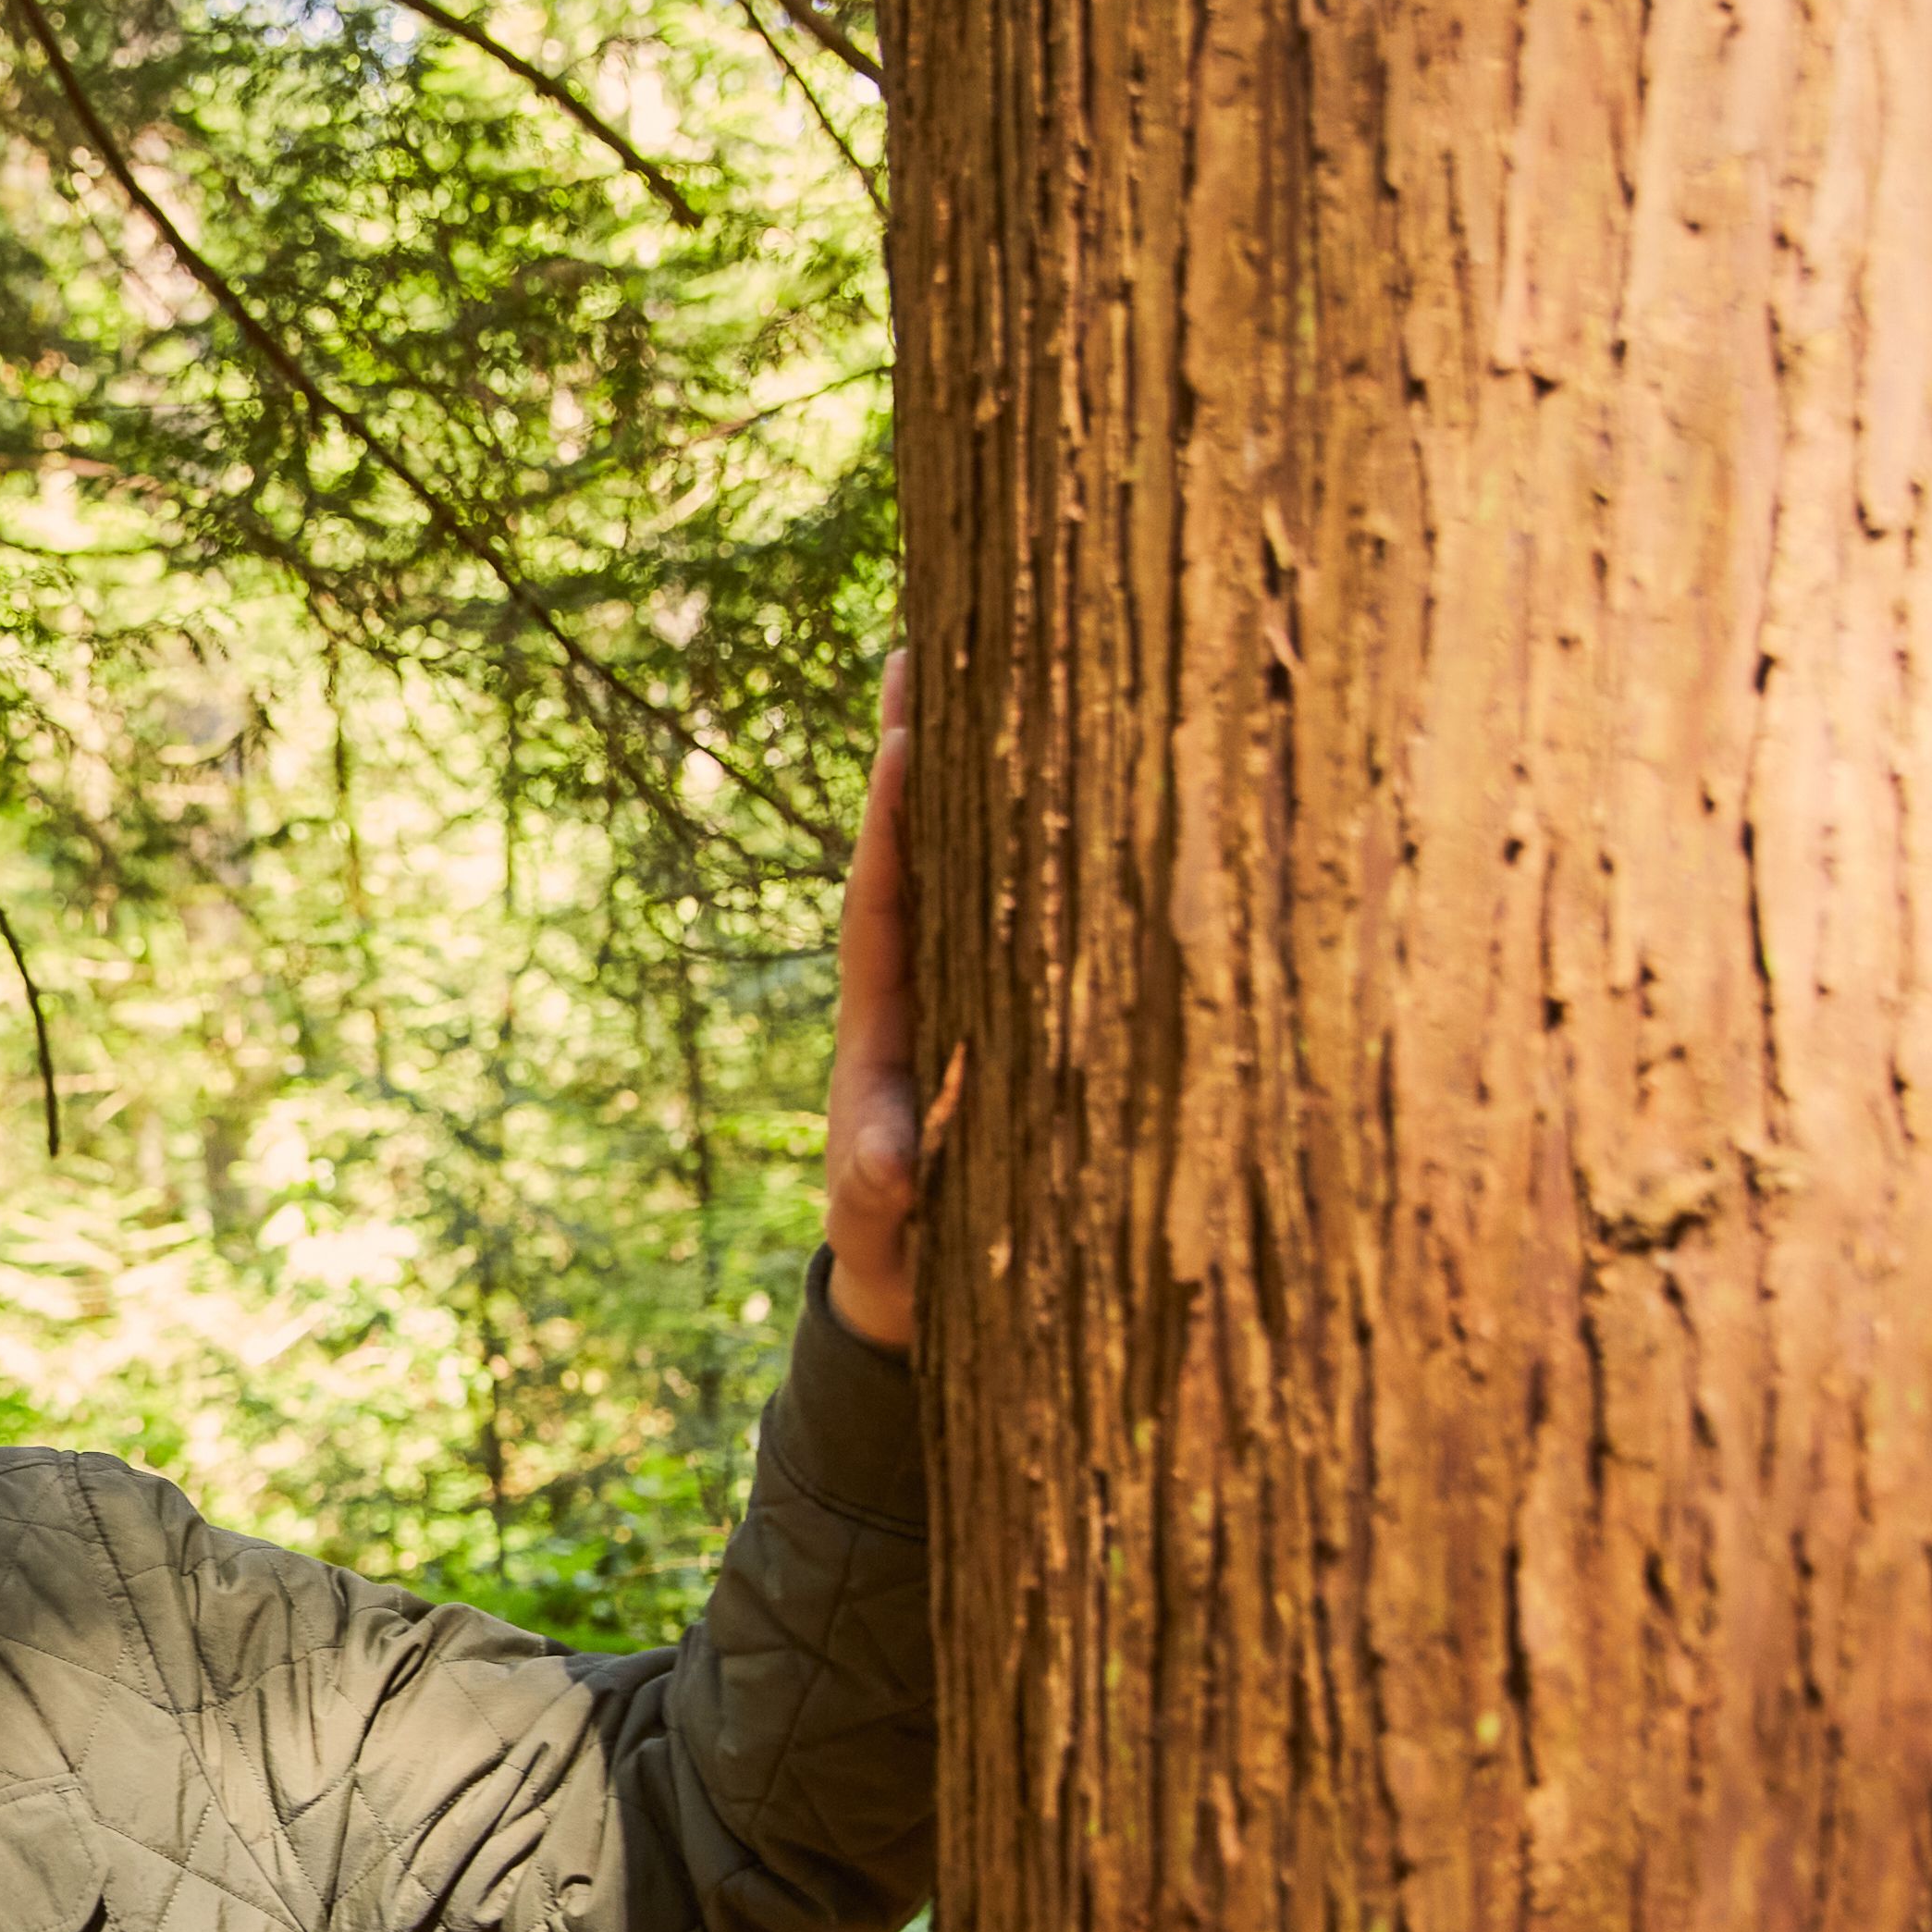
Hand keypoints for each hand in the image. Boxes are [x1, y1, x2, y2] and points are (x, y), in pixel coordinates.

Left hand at [818, 649, 950, 1352]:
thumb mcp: (885, 1232)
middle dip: (912, 754)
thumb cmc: (895, 1255)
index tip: (896, 743)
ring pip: (957, 862)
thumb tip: (889, 1161)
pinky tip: (1053, 767)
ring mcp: (950, 988)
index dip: (888, 825)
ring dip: (963, 773)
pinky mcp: (988, 1007)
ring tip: (965, 663)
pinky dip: (1018, 835)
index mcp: (878, 1023)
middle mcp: (911, 986)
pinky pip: (1003, 903)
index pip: (883, 902)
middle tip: (912, 647)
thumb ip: (884, 1194)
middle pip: (912, 849)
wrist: (902, 1285)